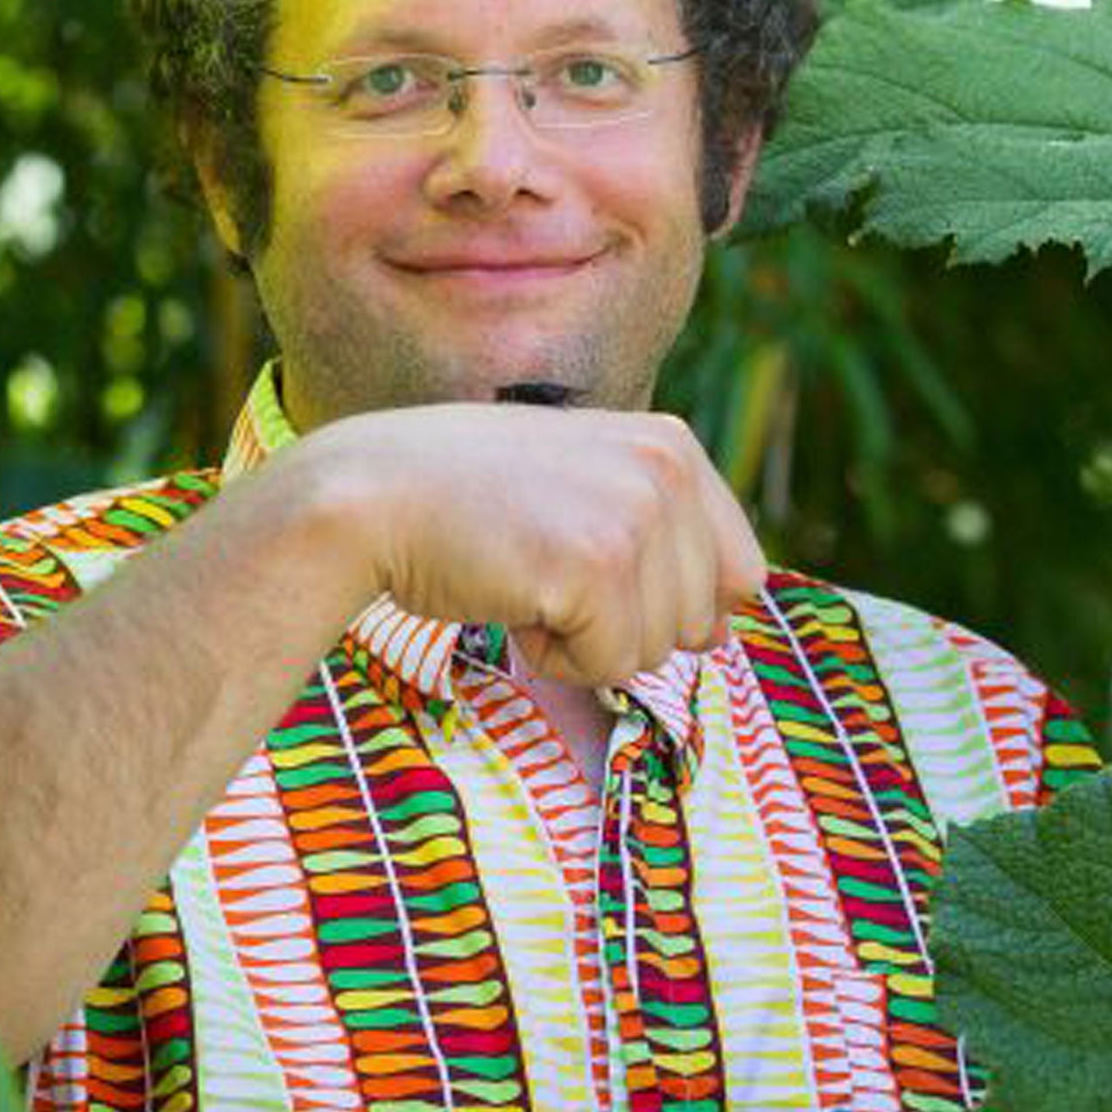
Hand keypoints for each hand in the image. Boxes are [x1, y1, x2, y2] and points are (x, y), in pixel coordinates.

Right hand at [300, 403, 765, 686]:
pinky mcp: (596, 566)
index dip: (673, 603)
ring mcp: (634, 515)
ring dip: (585, 639)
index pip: (741, 572)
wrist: (370, 494)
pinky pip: (607, 666)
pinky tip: (508, 596)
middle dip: (624, 623)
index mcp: (672, 445)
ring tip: (523, 574)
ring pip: (656, 651)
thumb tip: (725, 629)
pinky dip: (553, 656)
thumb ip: (659, 533)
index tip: (597, 575)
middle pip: (702, 622)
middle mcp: (665, 469)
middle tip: (545, 569)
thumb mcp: (583, 485)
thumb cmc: (466, 501)